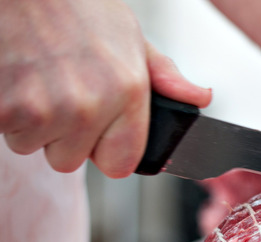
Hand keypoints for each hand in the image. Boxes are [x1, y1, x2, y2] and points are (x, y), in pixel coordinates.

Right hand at [0, 0, 210, 177]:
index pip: (120, 165)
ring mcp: (44, 110)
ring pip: (35, 146)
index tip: (98, 132)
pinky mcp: (5, 109)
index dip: (106, 151)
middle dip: (64, 135)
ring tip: (38, 82)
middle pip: (71, 160)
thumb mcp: (131, 36)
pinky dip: (6, 112)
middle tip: (61, 93)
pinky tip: (17, 81)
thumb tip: (200, 98)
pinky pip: (6, 132)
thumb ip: (166, 77)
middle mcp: (88, 106)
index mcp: (126, 92)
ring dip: (33, 123)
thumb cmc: (75, 7)